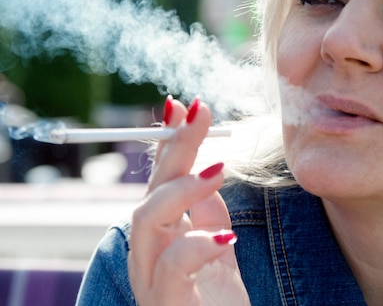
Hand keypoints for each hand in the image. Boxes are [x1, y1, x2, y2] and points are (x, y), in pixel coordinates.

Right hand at [127, 96, 249, 304]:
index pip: (160, 179)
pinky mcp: (166, 303)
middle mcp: (148, 252)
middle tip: (200, 114)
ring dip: (182, 189)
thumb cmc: (217, 297)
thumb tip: (208, 162)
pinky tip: (225, 235)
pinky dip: (196, 246)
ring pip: (147, 221)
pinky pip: (172, 269)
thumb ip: (207, 209)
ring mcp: (151, 279)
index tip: (184, 106)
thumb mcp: (216, 243)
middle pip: (151, 190)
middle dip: (175, 148)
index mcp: (161, 235)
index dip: (169, 142)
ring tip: (219, 169)